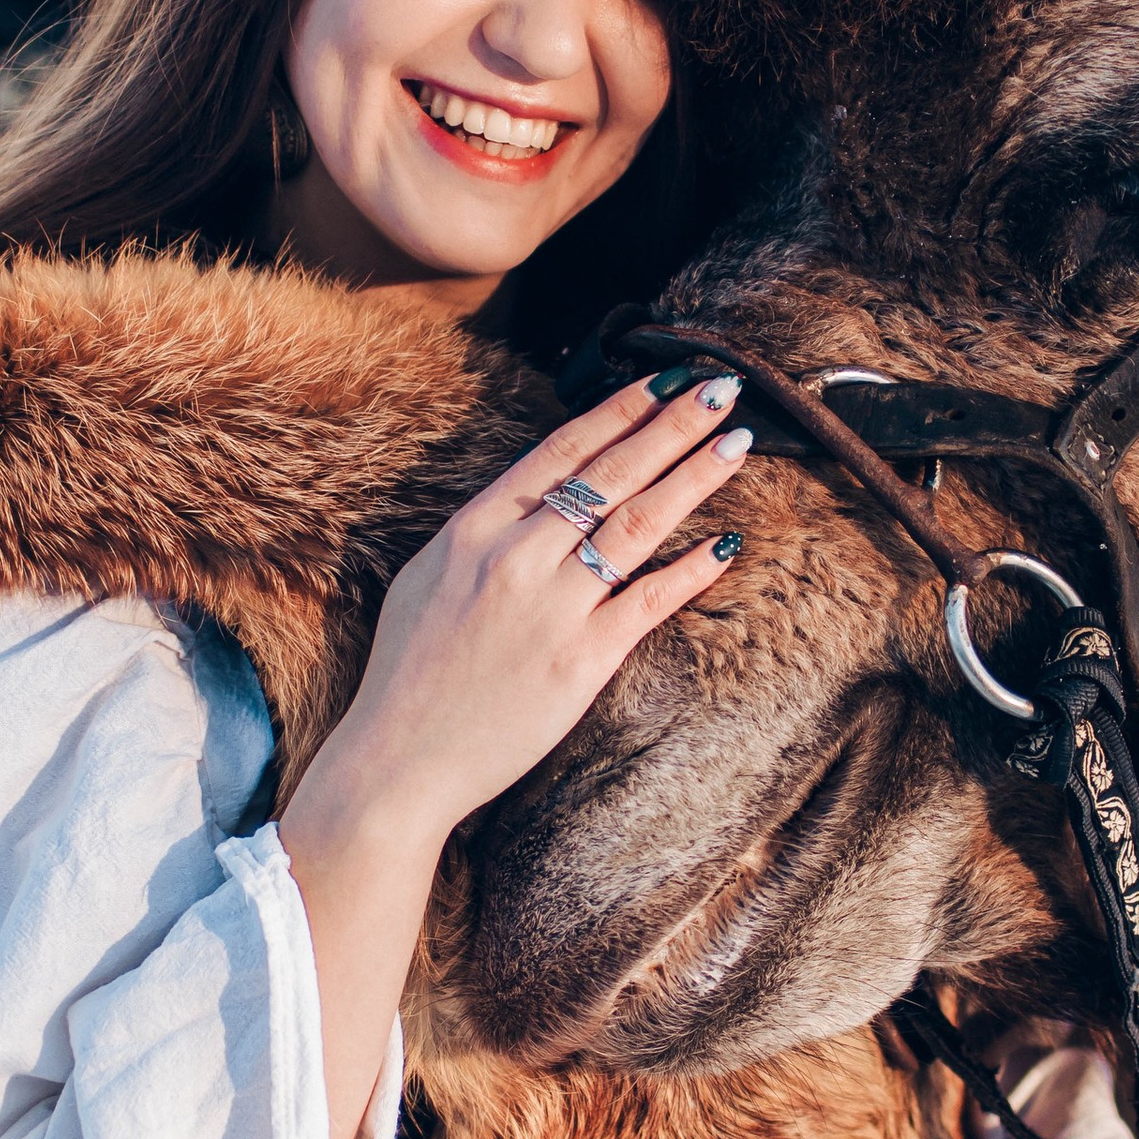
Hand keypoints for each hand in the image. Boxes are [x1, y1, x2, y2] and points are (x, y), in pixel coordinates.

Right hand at [295, 364, 752, 849]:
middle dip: (672, 425)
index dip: (618, 411)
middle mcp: (516, 557)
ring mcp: (551, 607)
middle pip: (610, 475)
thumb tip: (534, 493)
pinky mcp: (582, 659)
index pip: (560, 451)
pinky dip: (691, 567)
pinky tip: (727, 540)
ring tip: (737, 443)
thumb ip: (483, 532)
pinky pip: (649, 600)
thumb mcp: (427, 577)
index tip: (662, 380)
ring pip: (637, 523)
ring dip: (694, 477)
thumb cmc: (409, 673)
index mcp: (474, 529)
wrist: (401, 758)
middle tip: (721, 389)